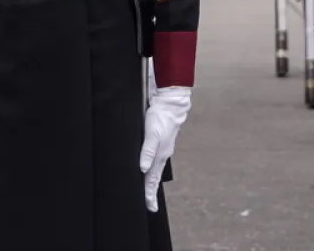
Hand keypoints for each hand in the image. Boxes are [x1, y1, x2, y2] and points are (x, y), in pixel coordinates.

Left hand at [140, 86, 190, 211]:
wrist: (170, 106)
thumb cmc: (160, 119)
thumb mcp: (151, 134)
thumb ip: (147, 151)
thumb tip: (143, 169)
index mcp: (159, 156)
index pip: (152, 180)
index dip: (149, 194)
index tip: (150, 207)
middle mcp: (161, 156)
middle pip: (154, 178)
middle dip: (150, 192)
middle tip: (149, 206)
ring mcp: (161, 151)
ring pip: (154, 171)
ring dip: (150, 183)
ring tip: (147, 192)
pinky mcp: (160, 144)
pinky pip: (154, 162)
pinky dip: (150, 170)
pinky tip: (147, 170)